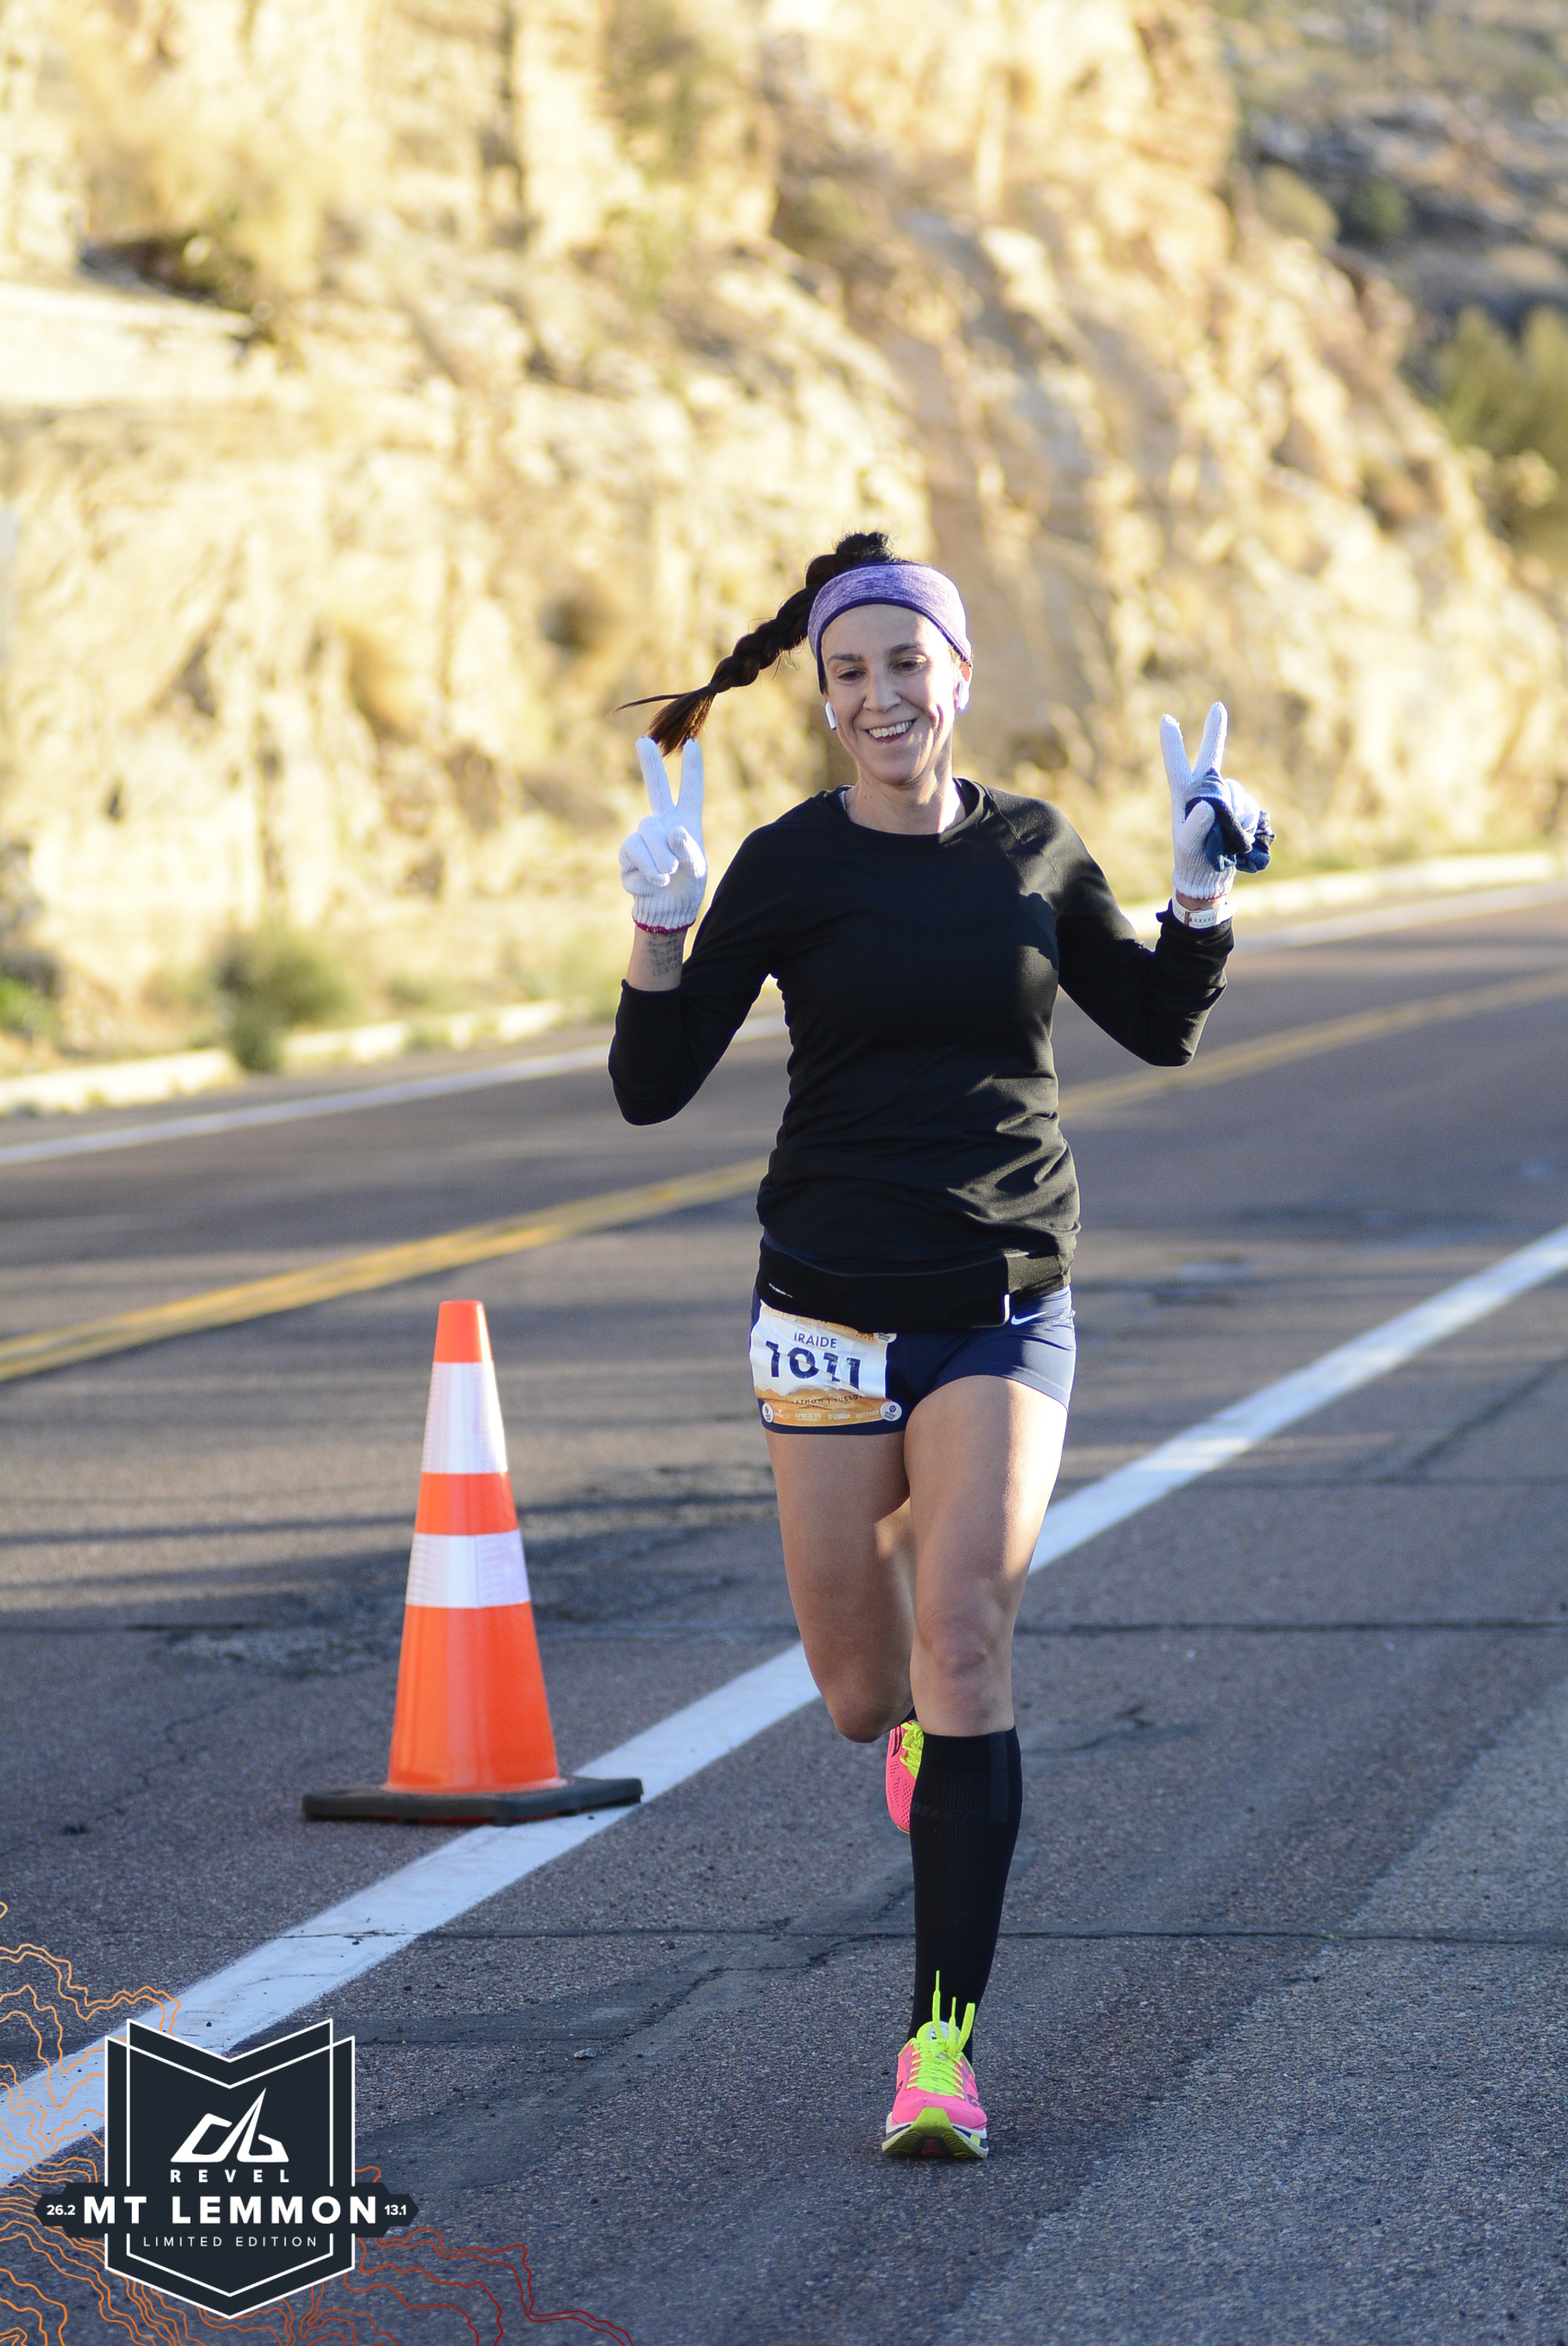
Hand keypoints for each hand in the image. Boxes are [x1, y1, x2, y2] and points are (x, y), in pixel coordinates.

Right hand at [618, 738, 707, 931]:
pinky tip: (656, 882)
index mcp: (686, 822)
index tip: (692, 743)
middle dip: (649, 764)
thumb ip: (689, 850)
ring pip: (646, 834)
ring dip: (659, 858)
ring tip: (668, 874)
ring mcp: (643, 836)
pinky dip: (648, 871)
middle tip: (643, 740)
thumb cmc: (688, 886)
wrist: (667, 910)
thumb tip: (673, 831)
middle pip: (654, 788)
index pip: (690, 791)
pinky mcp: (628, 854)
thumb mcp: (697, 870)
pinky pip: (634, 855)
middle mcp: (662, 823)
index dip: (692, 768)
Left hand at [1160, 703, 1271, 901]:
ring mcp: (1222, 800)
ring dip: (1237, 814)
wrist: (1209, 877)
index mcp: (1184, 796)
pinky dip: (1247, 821)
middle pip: (1211, 758)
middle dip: (1215, 732)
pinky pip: (1249, 807)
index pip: (1176, 764)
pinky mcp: (1239, 810)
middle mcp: (1203, 792)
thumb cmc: (1192, 860)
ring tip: (1226, 837)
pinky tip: (1239, 837)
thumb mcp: (1190, 845)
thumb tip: (1208, 805)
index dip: (1172, 742)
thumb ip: (1197, 826)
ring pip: (1237, 792)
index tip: (1166, 719)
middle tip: (1217, 708)